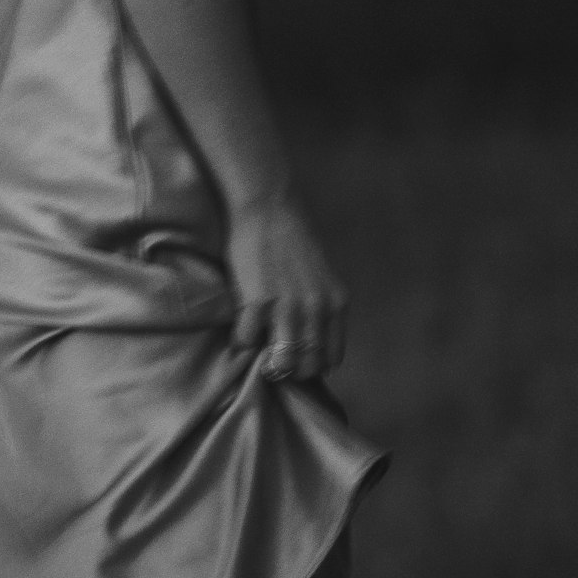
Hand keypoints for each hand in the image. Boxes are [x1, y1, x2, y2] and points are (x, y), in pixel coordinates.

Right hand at [226, 190, 348, 381]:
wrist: (268, 206)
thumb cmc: (291, 239)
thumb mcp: (320, 276)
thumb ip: (320, 307)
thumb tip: (308, 339)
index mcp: (336, 303)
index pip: (331, 358)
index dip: (312, 365)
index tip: (297, 360)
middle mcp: (316, 308)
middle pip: (308, 367)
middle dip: (290, 371)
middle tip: (274, 361)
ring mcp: (287, 307)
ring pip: (282, 364)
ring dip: (267, 364)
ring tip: (257, 352)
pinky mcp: (257, 301)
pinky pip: (247, 341)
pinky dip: (241, 341)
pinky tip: (241, 327)